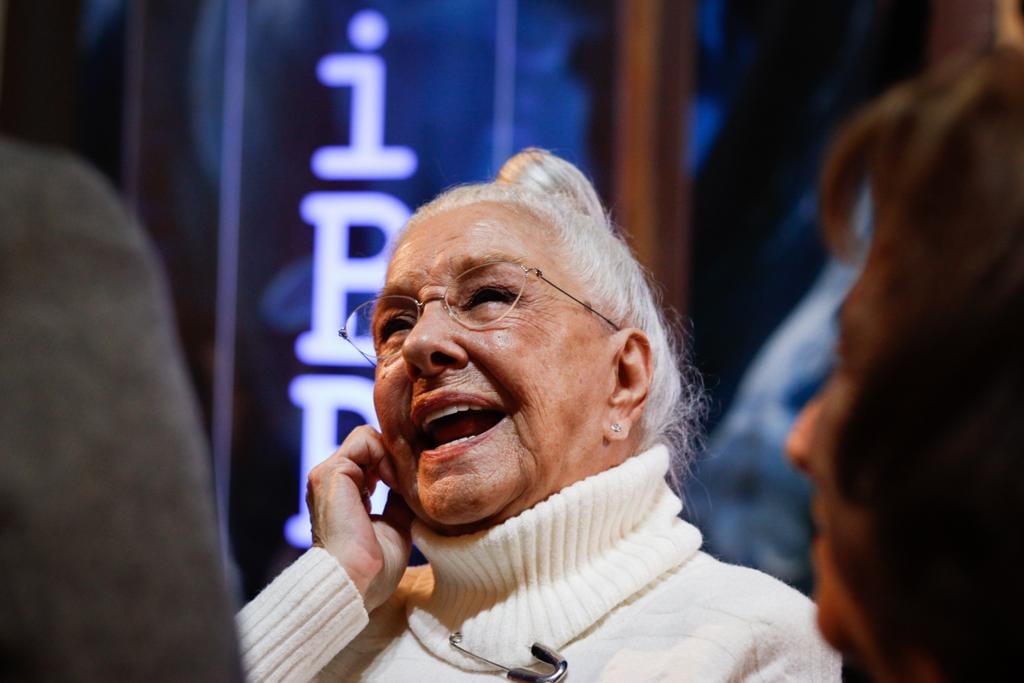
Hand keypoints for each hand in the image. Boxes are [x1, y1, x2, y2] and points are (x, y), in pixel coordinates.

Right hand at [307, 426, 413, 611]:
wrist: (357, 583)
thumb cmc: (375, 567)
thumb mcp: (394, 525)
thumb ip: (397, 500)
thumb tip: (412, 481)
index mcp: (342, 493)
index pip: (371, 457)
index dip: (395, 464)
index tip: (410, 487)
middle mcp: (331, 481)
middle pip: (371, 444)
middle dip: (396, 458)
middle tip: (409, 483)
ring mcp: (326, 475)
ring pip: (367, 437)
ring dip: (391, 455)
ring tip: (401, 484)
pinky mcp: (329, 473)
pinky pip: (363, 440)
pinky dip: (384, 454)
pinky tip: (393, 481)